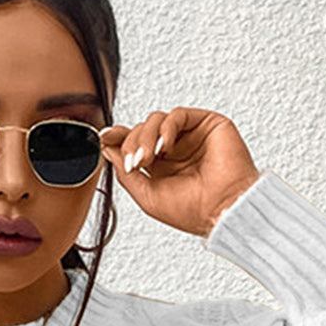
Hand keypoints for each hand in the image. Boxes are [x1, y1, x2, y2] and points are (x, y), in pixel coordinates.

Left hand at [98, 107, 259, 237]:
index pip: (135, 143)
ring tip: (149, 158)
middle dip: (131, 143)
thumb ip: (127, 175)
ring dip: (146, 137)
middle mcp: (175, 149)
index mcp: (161, 167)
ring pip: (156, 120)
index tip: (103, 138)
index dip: (118, 138)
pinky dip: (166, 128)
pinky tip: (166, 147)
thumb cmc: (192, 211)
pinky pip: (177, 115)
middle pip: (141, 130)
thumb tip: (108, 150)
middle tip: (134, 163)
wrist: (223, 210)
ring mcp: (190, 136)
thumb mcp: (148, 197)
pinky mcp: (206, 124)